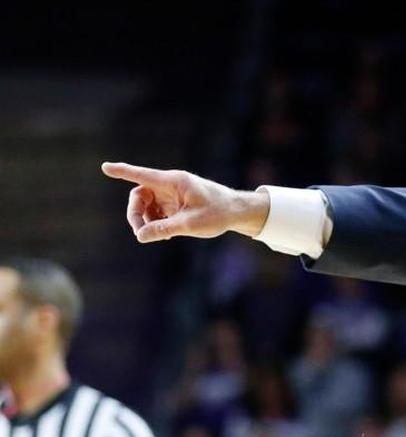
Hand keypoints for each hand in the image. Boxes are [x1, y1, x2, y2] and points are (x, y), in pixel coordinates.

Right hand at [101, 162, 269, 241]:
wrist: (237, 212)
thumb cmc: (218, 213)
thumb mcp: (191, 224)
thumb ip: (164, 229)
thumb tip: (140, 236)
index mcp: (174, 182)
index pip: (142, 175)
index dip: (122, 172)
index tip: (105, 167)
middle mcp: (170, 185)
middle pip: (139, 195)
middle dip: (135, 214)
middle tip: (140, 233)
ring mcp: (171, 194)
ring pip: (146, 205)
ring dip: (146, 221)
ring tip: (159, 236)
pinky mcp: (175, 203)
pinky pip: (156, 212)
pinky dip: (156, 223)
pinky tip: (165, 235)